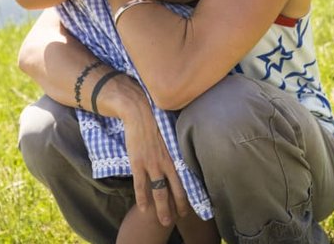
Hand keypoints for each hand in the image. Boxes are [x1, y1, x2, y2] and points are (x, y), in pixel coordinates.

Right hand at [122, 99, 190, 225]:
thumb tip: (187, 149)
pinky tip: (144, 210)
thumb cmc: (158, 118)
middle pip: (176, 190)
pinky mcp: (138, 163)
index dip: (190, 193)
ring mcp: (152, 164)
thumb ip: (179, 145)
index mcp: (177, 154)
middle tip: (180, 218)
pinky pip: (141, 186)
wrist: (140, 111)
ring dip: (163, 208)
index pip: (187, 178)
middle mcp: (167, 162)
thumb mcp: (174, 132)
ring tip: (165, 221)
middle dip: (180, 206)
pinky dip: (143, 199)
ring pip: (160, 192)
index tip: (194, 202)